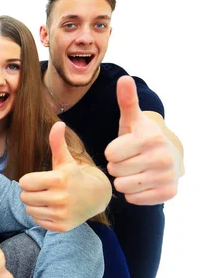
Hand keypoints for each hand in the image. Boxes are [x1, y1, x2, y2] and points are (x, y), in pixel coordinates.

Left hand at [19, 122, 97, 231]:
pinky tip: (52, 209)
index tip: (40, 179)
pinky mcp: (61, 227)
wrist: (96, 198)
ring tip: (47, 199)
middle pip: (24, 197)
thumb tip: (57, 123)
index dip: (29, 180)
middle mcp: (60, 198)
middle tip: (43, 189)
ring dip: (34, 204)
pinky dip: (41, 215)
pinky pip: (37, 220)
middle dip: (30, 192)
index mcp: (59, 180)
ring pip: (29, 209)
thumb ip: (57, 143)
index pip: (24, 182)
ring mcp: (61, 214)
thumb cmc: (74, 176)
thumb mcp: (65, 160)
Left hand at [105, 76, 180, 204]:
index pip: (110, 153)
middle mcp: (162, 157)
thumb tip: (123, 78)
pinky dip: (133, 193)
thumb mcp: (132, 120)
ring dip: (123, 181)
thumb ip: (126, 101)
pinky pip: (133, 199)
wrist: (169, 157)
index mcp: (150, 138)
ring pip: (122, 186)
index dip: (112, 152)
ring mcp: (167, 176)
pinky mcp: (168, 193)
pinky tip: (141, 182)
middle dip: (117, 166)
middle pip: (115, 170)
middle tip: (129, 160)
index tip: (123, 148)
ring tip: (134, 171)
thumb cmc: (141, 138)